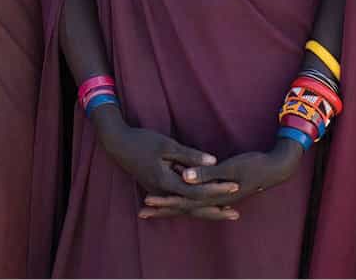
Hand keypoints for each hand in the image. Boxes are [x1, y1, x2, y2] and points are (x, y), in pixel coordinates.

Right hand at [94, 109, 238, 218]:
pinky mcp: (159, 190)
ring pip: (186, 208)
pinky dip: (194, 205)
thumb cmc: (142, 141)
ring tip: (226, 213)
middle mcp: (163, 193)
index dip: (216, 190)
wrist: (118, 145)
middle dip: (215, 210)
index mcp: (165, 182)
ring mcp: (160, 193)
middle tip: (236, 214)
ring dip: (206, 211)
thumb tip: (213, 161)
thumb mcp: (166, 145)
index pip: (196, 192)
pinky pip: (180, 202)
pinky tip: (206, 204)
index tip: (234, 185)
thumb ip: (190, 155)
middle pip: (193, 207)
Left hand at [140, 139, 304, 220]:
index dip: (165, 202)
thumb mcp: (231, 167)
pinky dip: (185, 199)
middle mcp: (214, 201)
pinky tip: (178, 197)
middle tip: (142, 212)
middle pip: (183, 208)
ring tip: (154, 208)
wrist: (276, 168)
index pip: (184, 202)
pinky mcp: (220, 191)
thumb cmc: (254, 165)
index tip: (146, 202)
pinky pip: (198, 199)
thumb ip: (207, 173)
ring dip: (172, 205)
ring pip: (190, 205)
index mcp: (214, 196)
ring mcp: (218, 198)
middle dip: (163, 208)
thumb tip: (184, 177)